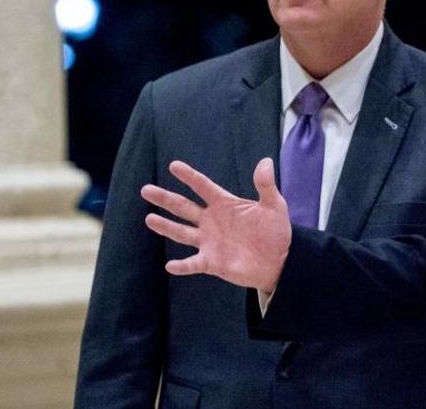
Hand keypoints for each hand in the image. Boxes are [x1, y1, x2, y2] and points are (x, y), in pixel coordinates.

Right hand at [140, 158, 291, 292]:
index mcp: (224, 204)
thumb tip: (266, 161)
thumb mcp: (274, 205)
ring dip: (166, 227)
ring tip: (149, 218)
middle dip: (165, 199)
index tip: (174, 165)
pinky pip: (193, 263)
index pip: (203, 186)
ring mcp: (209, 241)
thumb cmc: (275, 230)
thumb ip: (265, 185)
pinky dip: (182, 266)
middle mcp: (211, 221)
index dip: (189, 176)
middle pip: (183, 207)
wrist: (280, 260)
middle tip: (146, 190)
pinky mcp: (211, 261)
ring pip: (182, 232)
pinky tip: (170, 265)